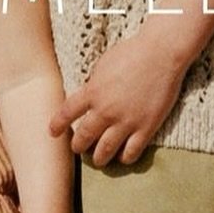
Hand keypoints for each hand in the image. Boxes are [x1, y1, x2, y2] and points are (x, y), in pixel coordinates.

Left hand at [49, 31, 186, 167]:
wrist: (161, 54)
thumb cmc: (132, 53)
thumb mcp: (103, 66)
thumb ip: (94, 86)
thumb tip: (88, 98)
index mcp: (92, 92)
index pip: (66, 113)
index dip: (57, 125)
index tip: (53, 133)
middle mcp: (105, 110)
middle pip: (84, 137)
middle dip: (78, 146)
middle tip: (79, 149)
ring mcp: (126, 121)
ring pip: (105, 150)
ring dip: (99, 158)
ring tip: (99, 160)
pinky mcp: (146, 127)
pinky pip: (132, 152)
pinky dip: (125, 158)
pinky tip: (124, 156)